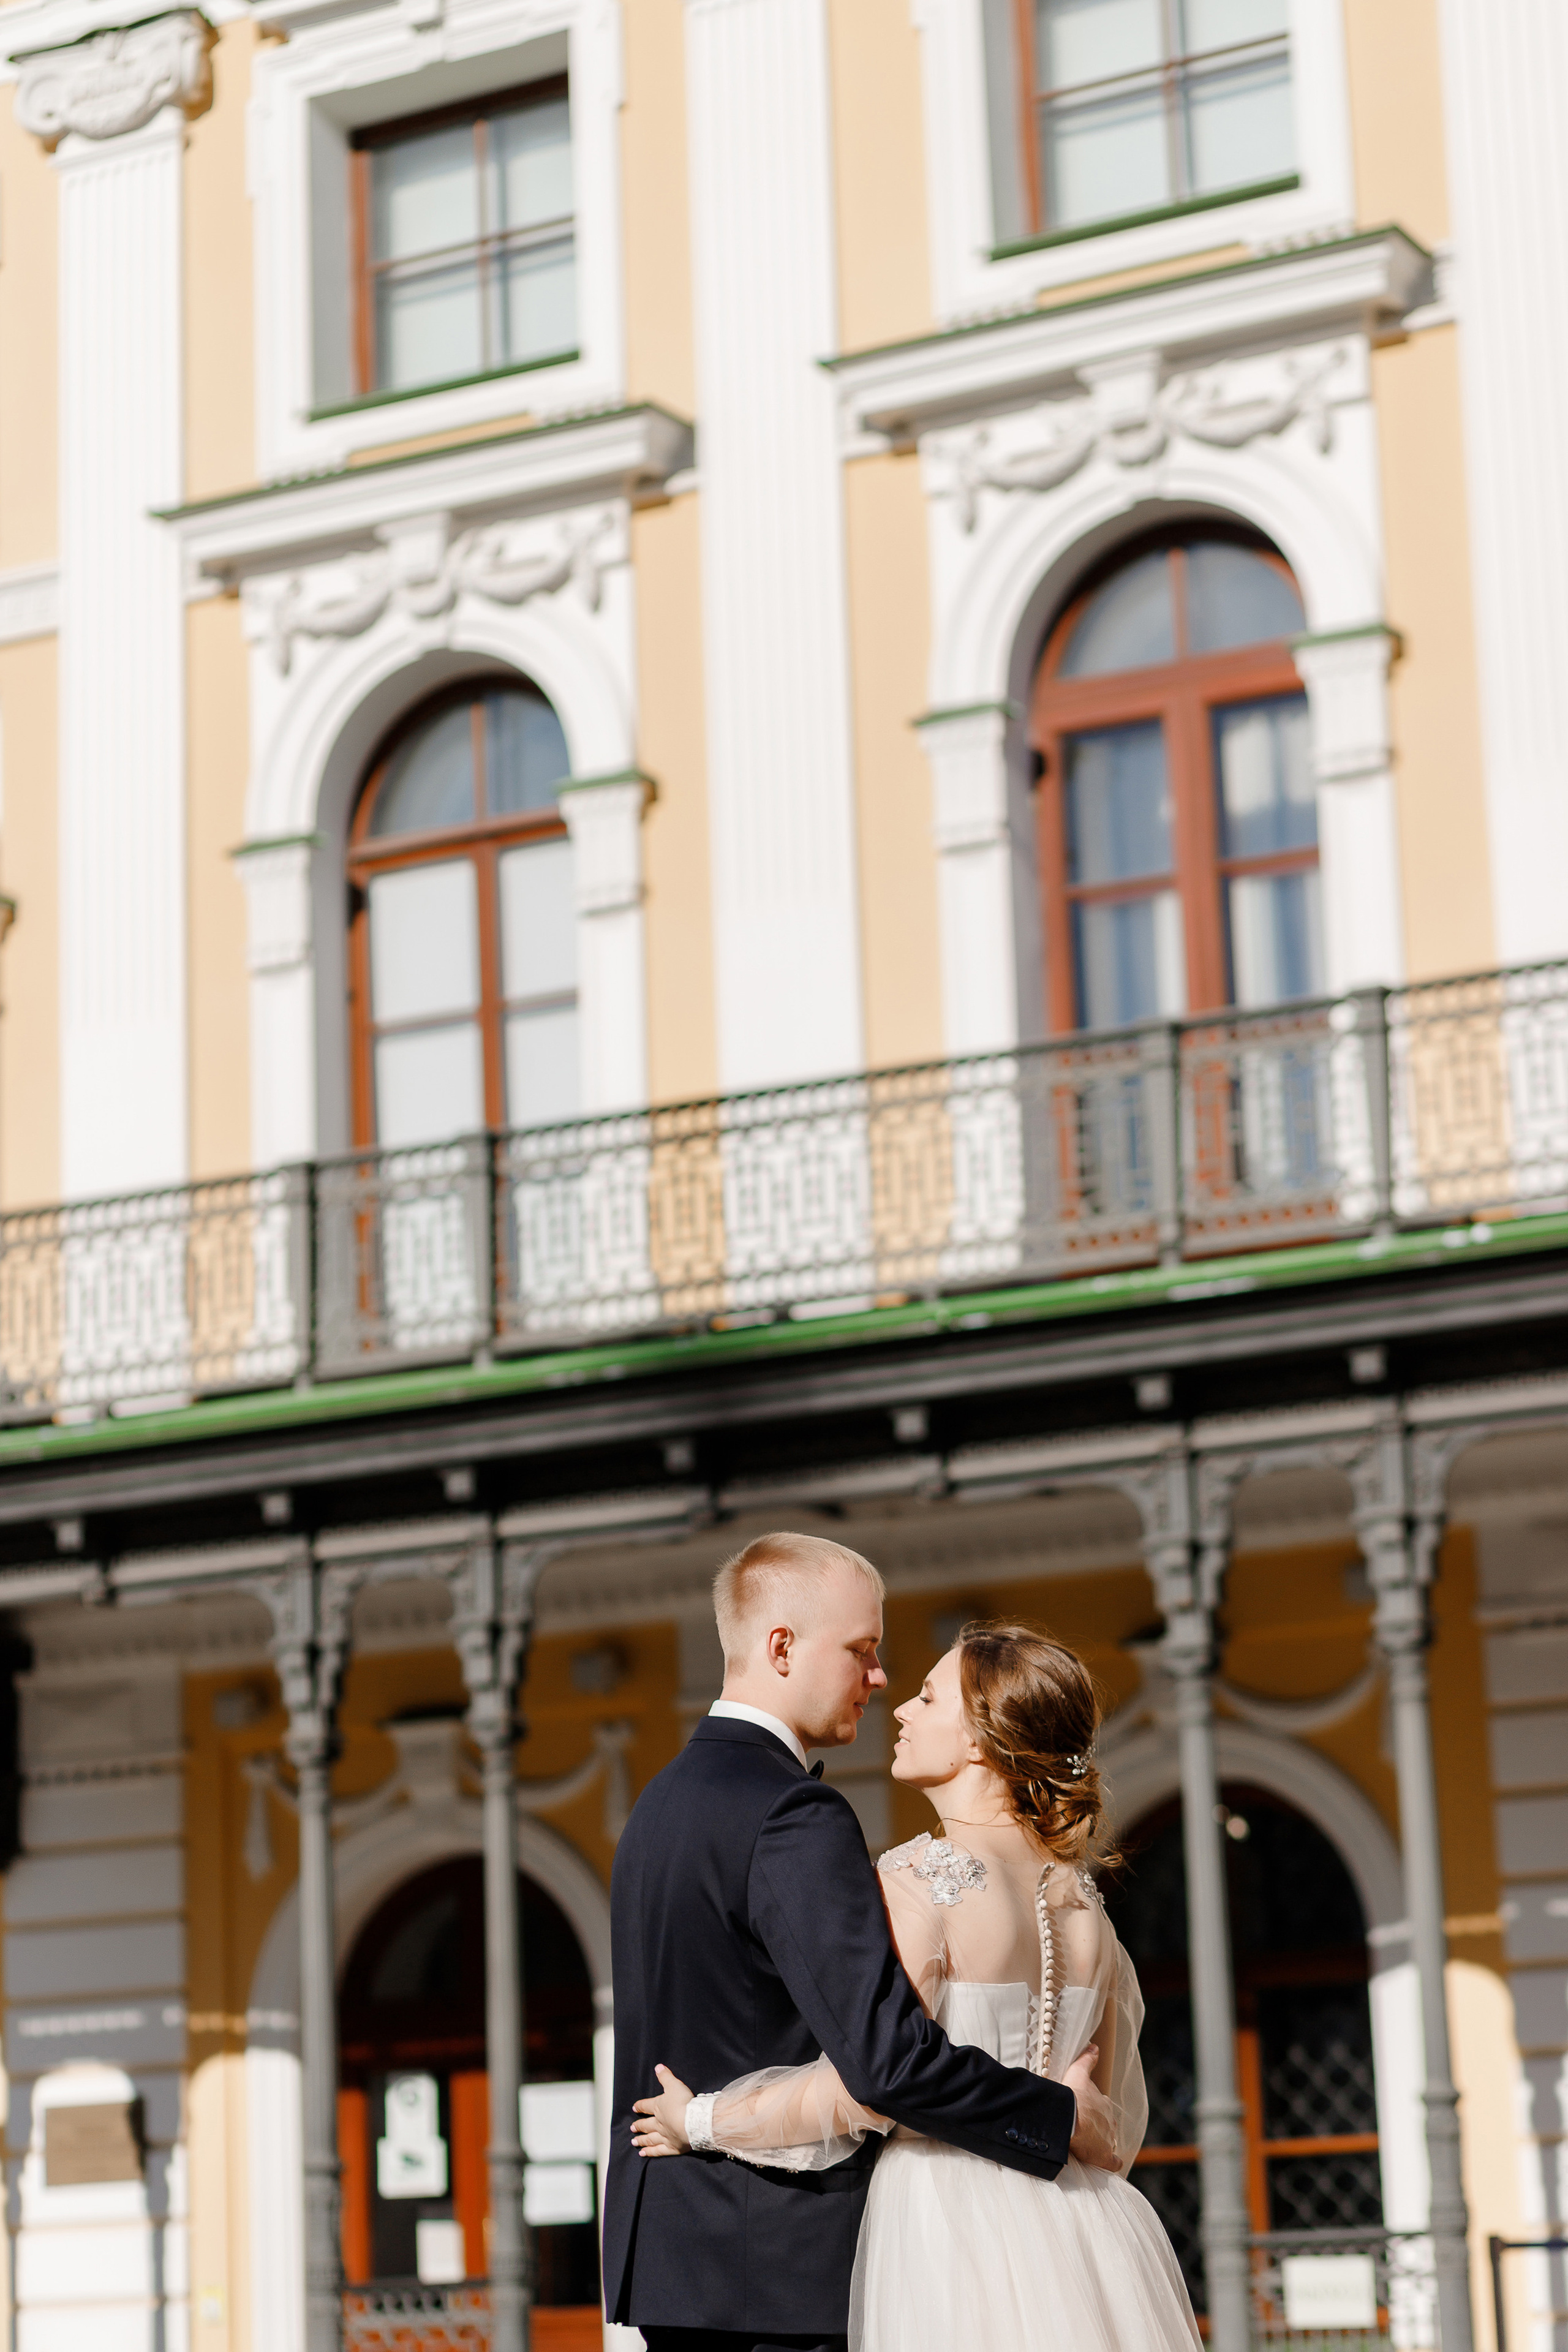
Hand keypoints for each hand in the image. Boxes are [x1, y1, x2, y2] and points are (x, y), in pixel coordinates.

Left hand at [631, 2065, 694, 2158]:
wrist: (692, 2123)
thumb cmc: (683, 2103)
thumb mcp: (674, 2085)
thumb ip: (666, 2076)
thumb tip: (658, 2067)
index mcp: (659, 2107)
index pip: (647, 2106)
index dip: (640, 2106)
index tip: (634, 2107)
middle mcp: (659, 2123)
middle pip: (646, 2125)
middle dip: (639, 2126)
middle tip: (632, 2128)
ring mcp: (665, 2136)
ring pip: (650, 2139)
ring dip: (641, 2140)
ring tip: (634, 2142)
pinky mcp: (672, 2148)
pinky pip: (658, 2151)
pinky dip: (650, 2152)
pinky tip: (643, 2154)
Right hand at [1063, 2044, 1118, 2171]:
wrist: (1070, 2118)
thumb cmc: (1072, 2095)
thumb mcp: (1078, 2073)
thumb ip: (1087, 2060)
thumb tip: (1095, 2046)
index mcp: (1103, 2104)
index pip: (1103, 2108)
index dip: (1095, 2111)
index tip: (1087, 2114)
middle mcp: (1109, 2121)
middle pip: (1108, 2125)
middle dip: (1100, 2128)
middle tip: (1087, 2131)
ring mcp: (1108, 2140)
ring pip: (1110, 2143)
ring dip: (1103, 2145)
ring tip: (1092, 2148)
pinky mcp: (1105, 2157)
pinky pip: (1114, 2163)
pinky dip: (1112, 2163)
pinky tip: (1108, 2164)